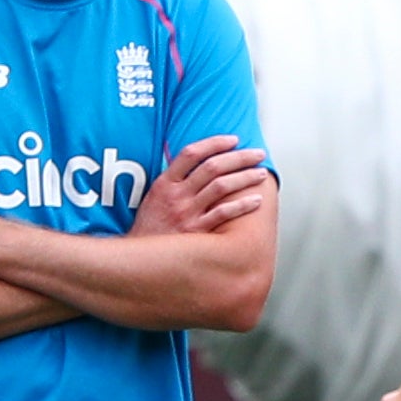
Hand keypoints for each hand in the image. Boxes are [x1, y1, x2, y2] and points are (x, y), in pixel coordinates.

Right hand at [130, 135, 270, 239]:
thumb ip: (174, 179)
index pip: (191, 153)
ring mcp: (187, 213)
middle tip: (258, 154)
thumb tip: (196, 162)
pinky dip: (242, 205)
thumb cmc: (149, 229)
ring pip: (221, 186)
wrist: (139, 260)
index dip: (215, 143)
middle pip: (212, 167)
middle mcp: (176, 196)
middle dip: (240, 157)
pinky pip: (223, 214)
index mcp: (165, 183)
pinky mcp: (196, 232)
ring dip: (245, 178)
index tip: (234, 140)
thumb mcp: (154, 198)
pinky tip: (256, 201)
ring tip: (261, 174)